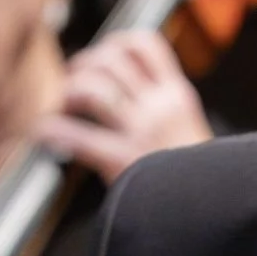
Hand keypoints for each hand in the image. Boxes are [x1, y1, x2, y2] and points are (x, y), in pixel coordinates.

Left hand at [38, 31, 211, 183]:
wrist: (210, 212)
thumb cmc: (195, 181)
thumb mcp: (188, 129)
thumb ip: (162, 108)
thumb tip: (123, 91)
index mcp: (176, 95)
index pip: (145, 44)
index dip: (114, 43)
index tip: (101, 57)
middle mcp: (160, 107)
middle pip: (111, 60)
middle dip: (83, 65)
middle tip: (72, 83)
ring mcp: (143, 132)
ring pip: (93, 88)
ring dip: (68, 92)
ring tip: (62, 108)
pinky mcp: (124, 161)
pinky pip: (77, 136)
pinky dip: (52, 131)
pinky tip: (45, 135)